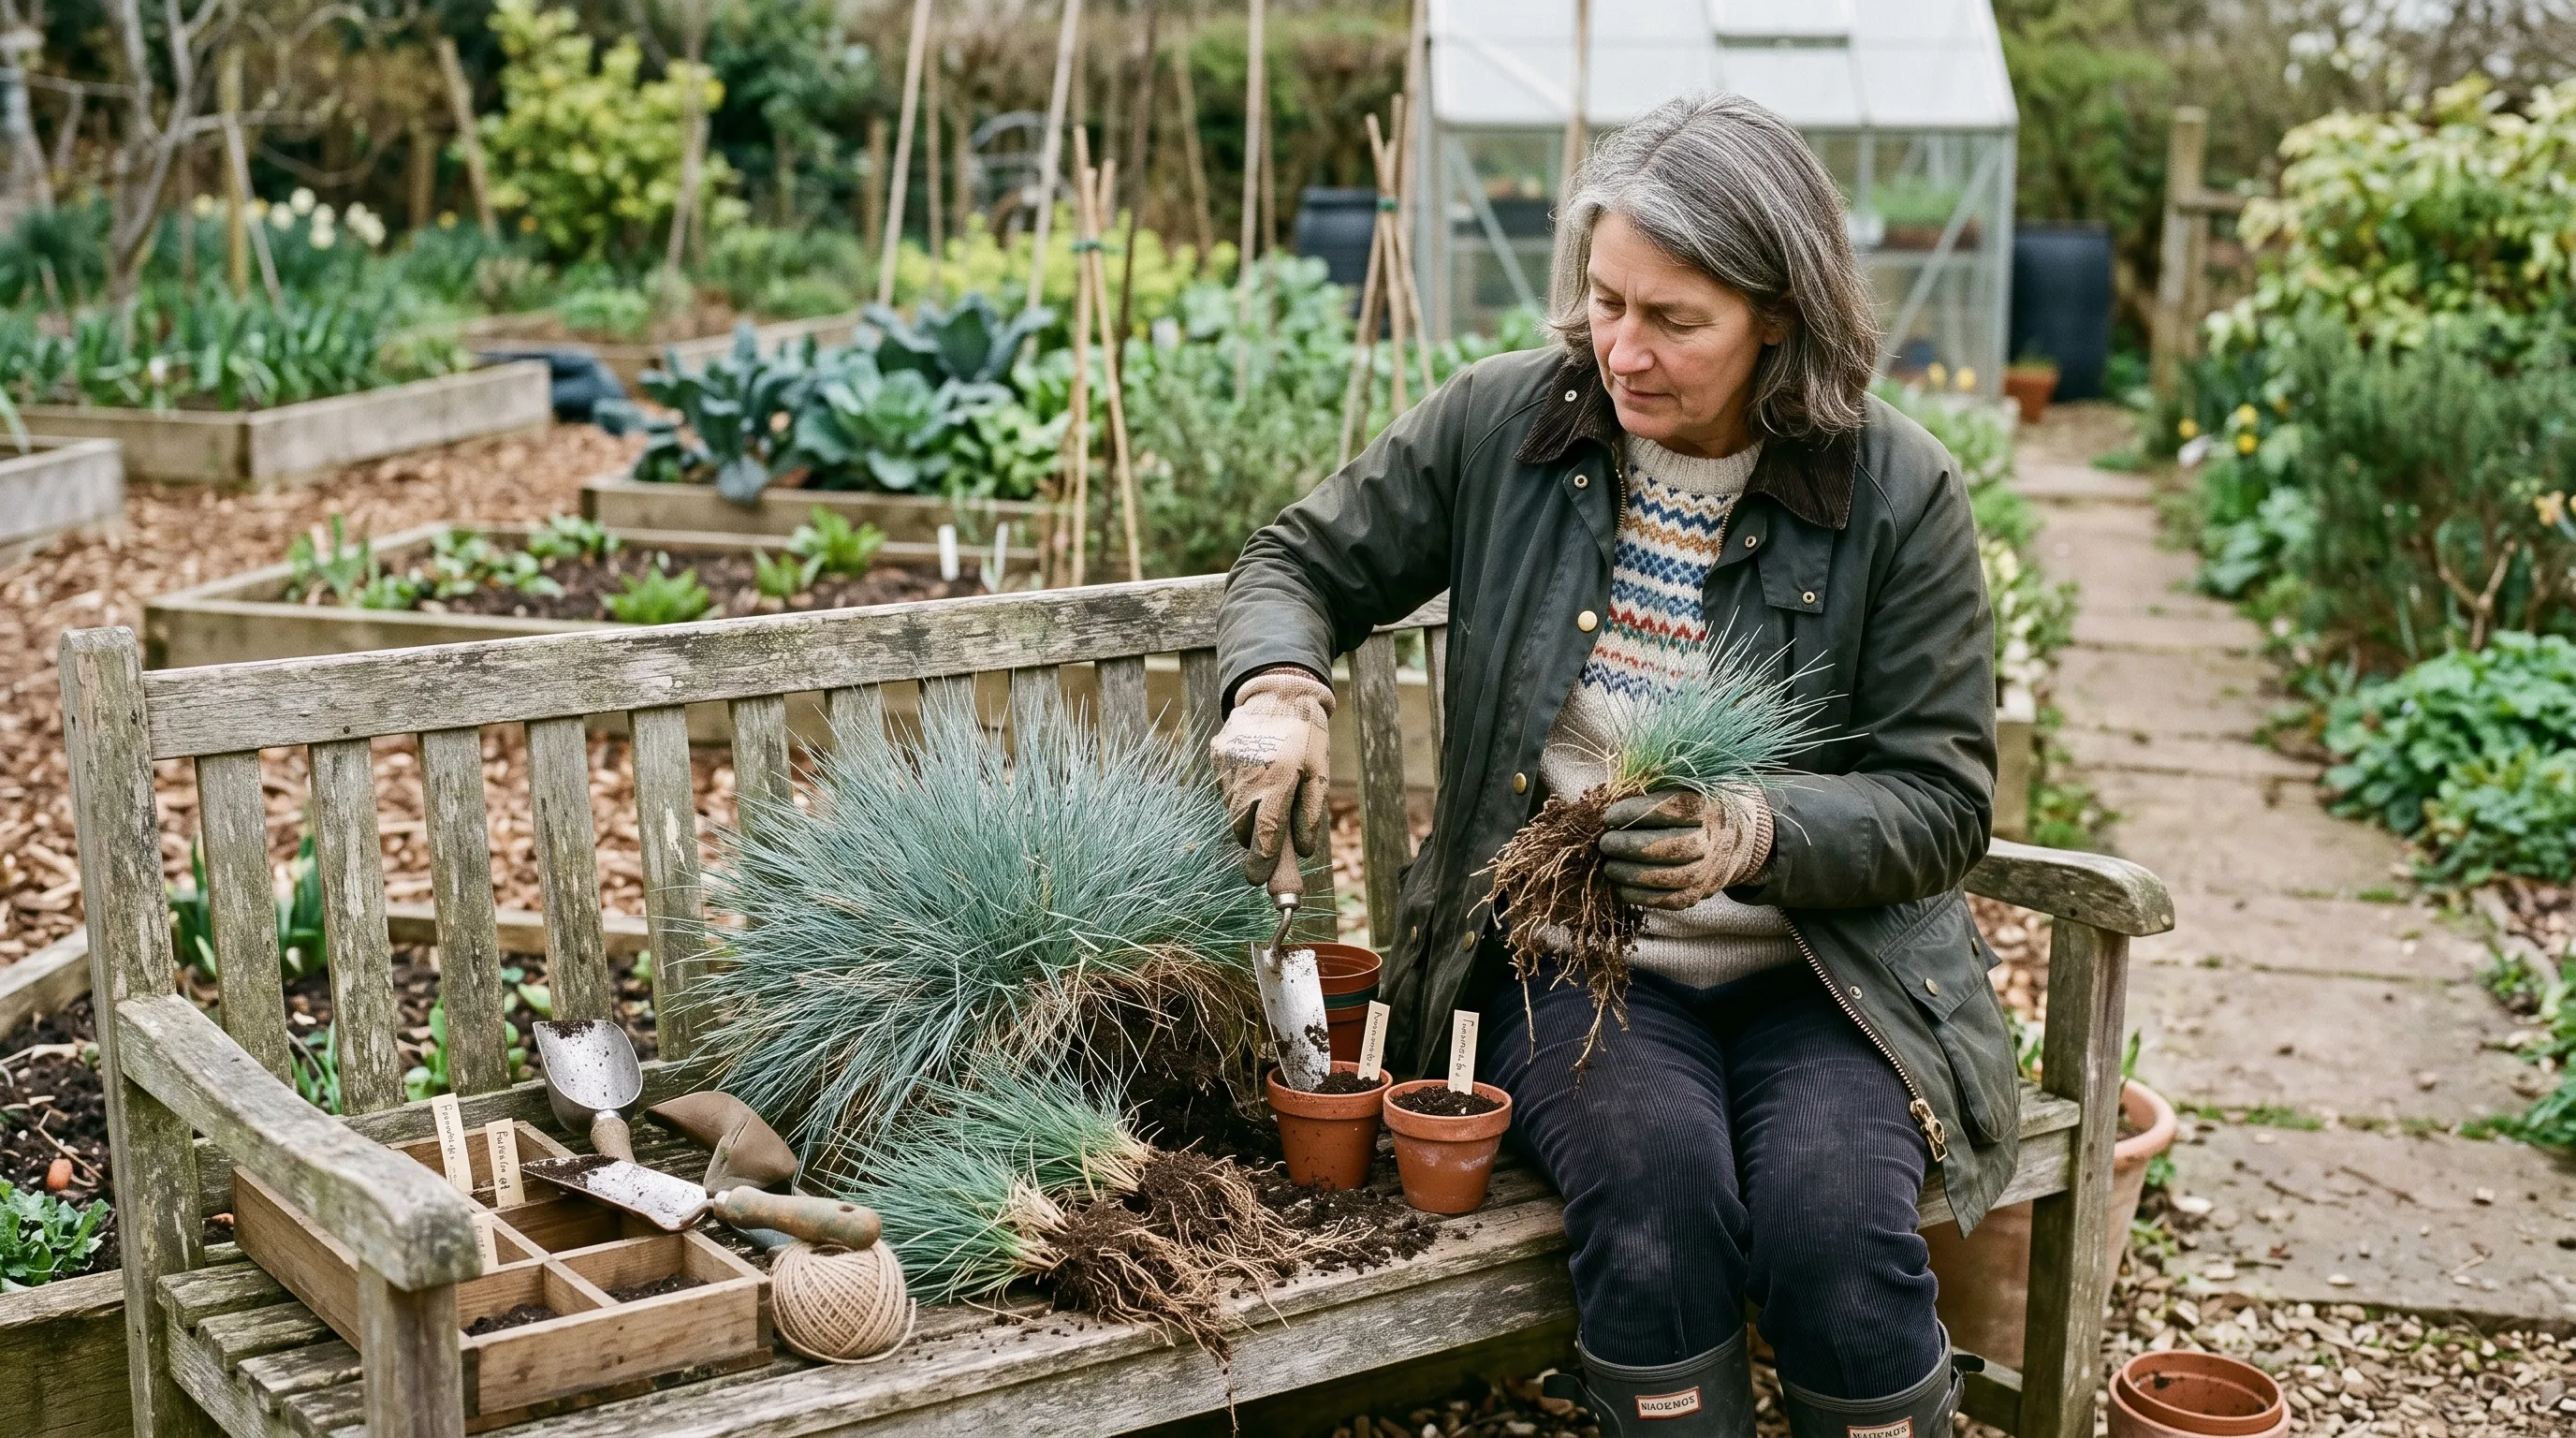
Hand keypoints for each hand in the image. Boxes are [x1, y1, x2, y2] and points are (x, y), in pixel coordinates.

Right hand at [1210, 668, 1333, 882]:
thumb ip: (1310, 813)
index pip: (1266, 834)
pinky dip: (1239, 794)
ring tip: (1266, 796)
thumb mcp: (1320, 773)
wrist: (1279, 690)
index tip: (1259, 881)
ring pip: (1233, 810)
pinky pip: (1226, 789)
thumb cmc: (1306, 734)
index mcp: (1278, 781)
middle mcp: (1248, 777)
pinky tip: (1255, 777)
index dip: (1263, 862)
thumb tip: (1303, 850)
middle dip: (1254, 841)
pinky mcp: (1217, 757)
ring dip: (1248, 815)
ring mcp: (1228, 766)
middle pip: (1243, 828)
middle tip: (1269, 841)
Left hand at [1596, 786, 1772, 909]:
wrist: (1733, 837)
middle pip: (1671, 847)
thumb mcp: (1679, 787)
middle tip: (1605, 843)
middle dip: (1630, 846)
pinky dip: (1641, 896)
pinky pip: (1669, 900)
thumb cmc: (1691, 808)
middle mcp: (1713, 839)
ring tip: (1609, 866)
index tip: (1609, 816)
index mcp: (1707, 807)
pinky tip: (1621, 887)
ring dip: (1631, 874)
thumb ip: (1650, 789)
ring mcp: (1709, 869)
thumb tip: (1608, 797)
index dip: (1636, 813)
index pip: (1671, 809)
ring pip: (1670, 877)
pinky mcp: (1699, 892)